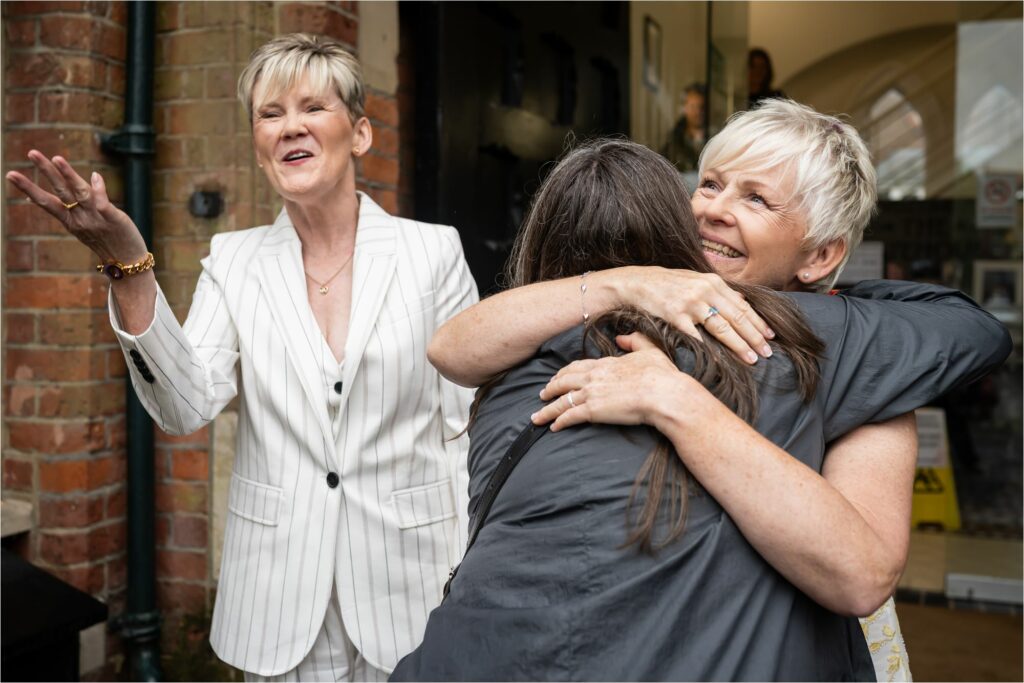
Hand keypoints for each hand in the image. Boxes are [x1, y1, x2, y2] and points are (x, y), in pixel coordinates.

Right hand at [5, 150, 147, 262]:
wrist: (128, 262)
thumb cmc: (105, 241)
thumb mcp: (81, 225)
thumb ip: (70, 207)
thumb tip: (56, 189)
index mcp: (70, 220)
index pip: (46, 201)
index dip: (28, 188)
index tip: (10, 174)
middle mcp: (80, 218)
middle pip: (60, 192)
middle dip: (46, 171)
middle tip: (31, 152)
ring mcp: (97, 218)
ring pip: (80, 193)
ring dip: (68, 175)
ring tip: (56, 158)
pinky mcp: (114, 219)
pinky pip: (104, 203)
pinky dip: (99, 190)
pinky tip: (95, 176)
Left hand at [532, 333, 689, 430]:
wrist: (664, 394)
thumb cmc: (661, 375)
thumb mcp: (649, 351)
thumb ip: (635, 341)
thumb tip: (622, 337)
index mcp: (605, 363)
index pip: (577, 367)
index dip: (564, 373)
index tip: (557, 377)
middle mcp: (594, 377)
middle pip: (563, 382)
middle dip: (550, 389)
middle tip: (542, 394)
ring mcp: (591, 393)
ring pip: (561, 401)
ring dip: (547, 410)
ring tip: (537, 416)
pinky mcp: (593, 410)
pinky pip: (570, 416)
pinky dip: (559, 421)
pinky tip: (553, 427)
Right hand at [612, 266, 773, 363]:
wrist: (638, 283)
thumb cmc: (669, 284)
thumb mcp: (696, 280)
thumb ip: (719, 291)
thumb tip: (743, 302)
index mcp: (713, 283)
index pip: (742, 306)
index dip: (759, 323)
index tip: (771, 337)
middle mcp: (705, 291)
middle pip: (737, 317)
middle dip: (755, 337)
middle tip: (768, 352)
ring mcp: (690, 304)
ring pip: (722, 328)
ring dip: (739, 345)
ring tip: (752, 358)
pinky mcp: (675, 316)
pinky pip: (696, 336)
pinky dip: (709, 349)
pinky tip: (721, 360)